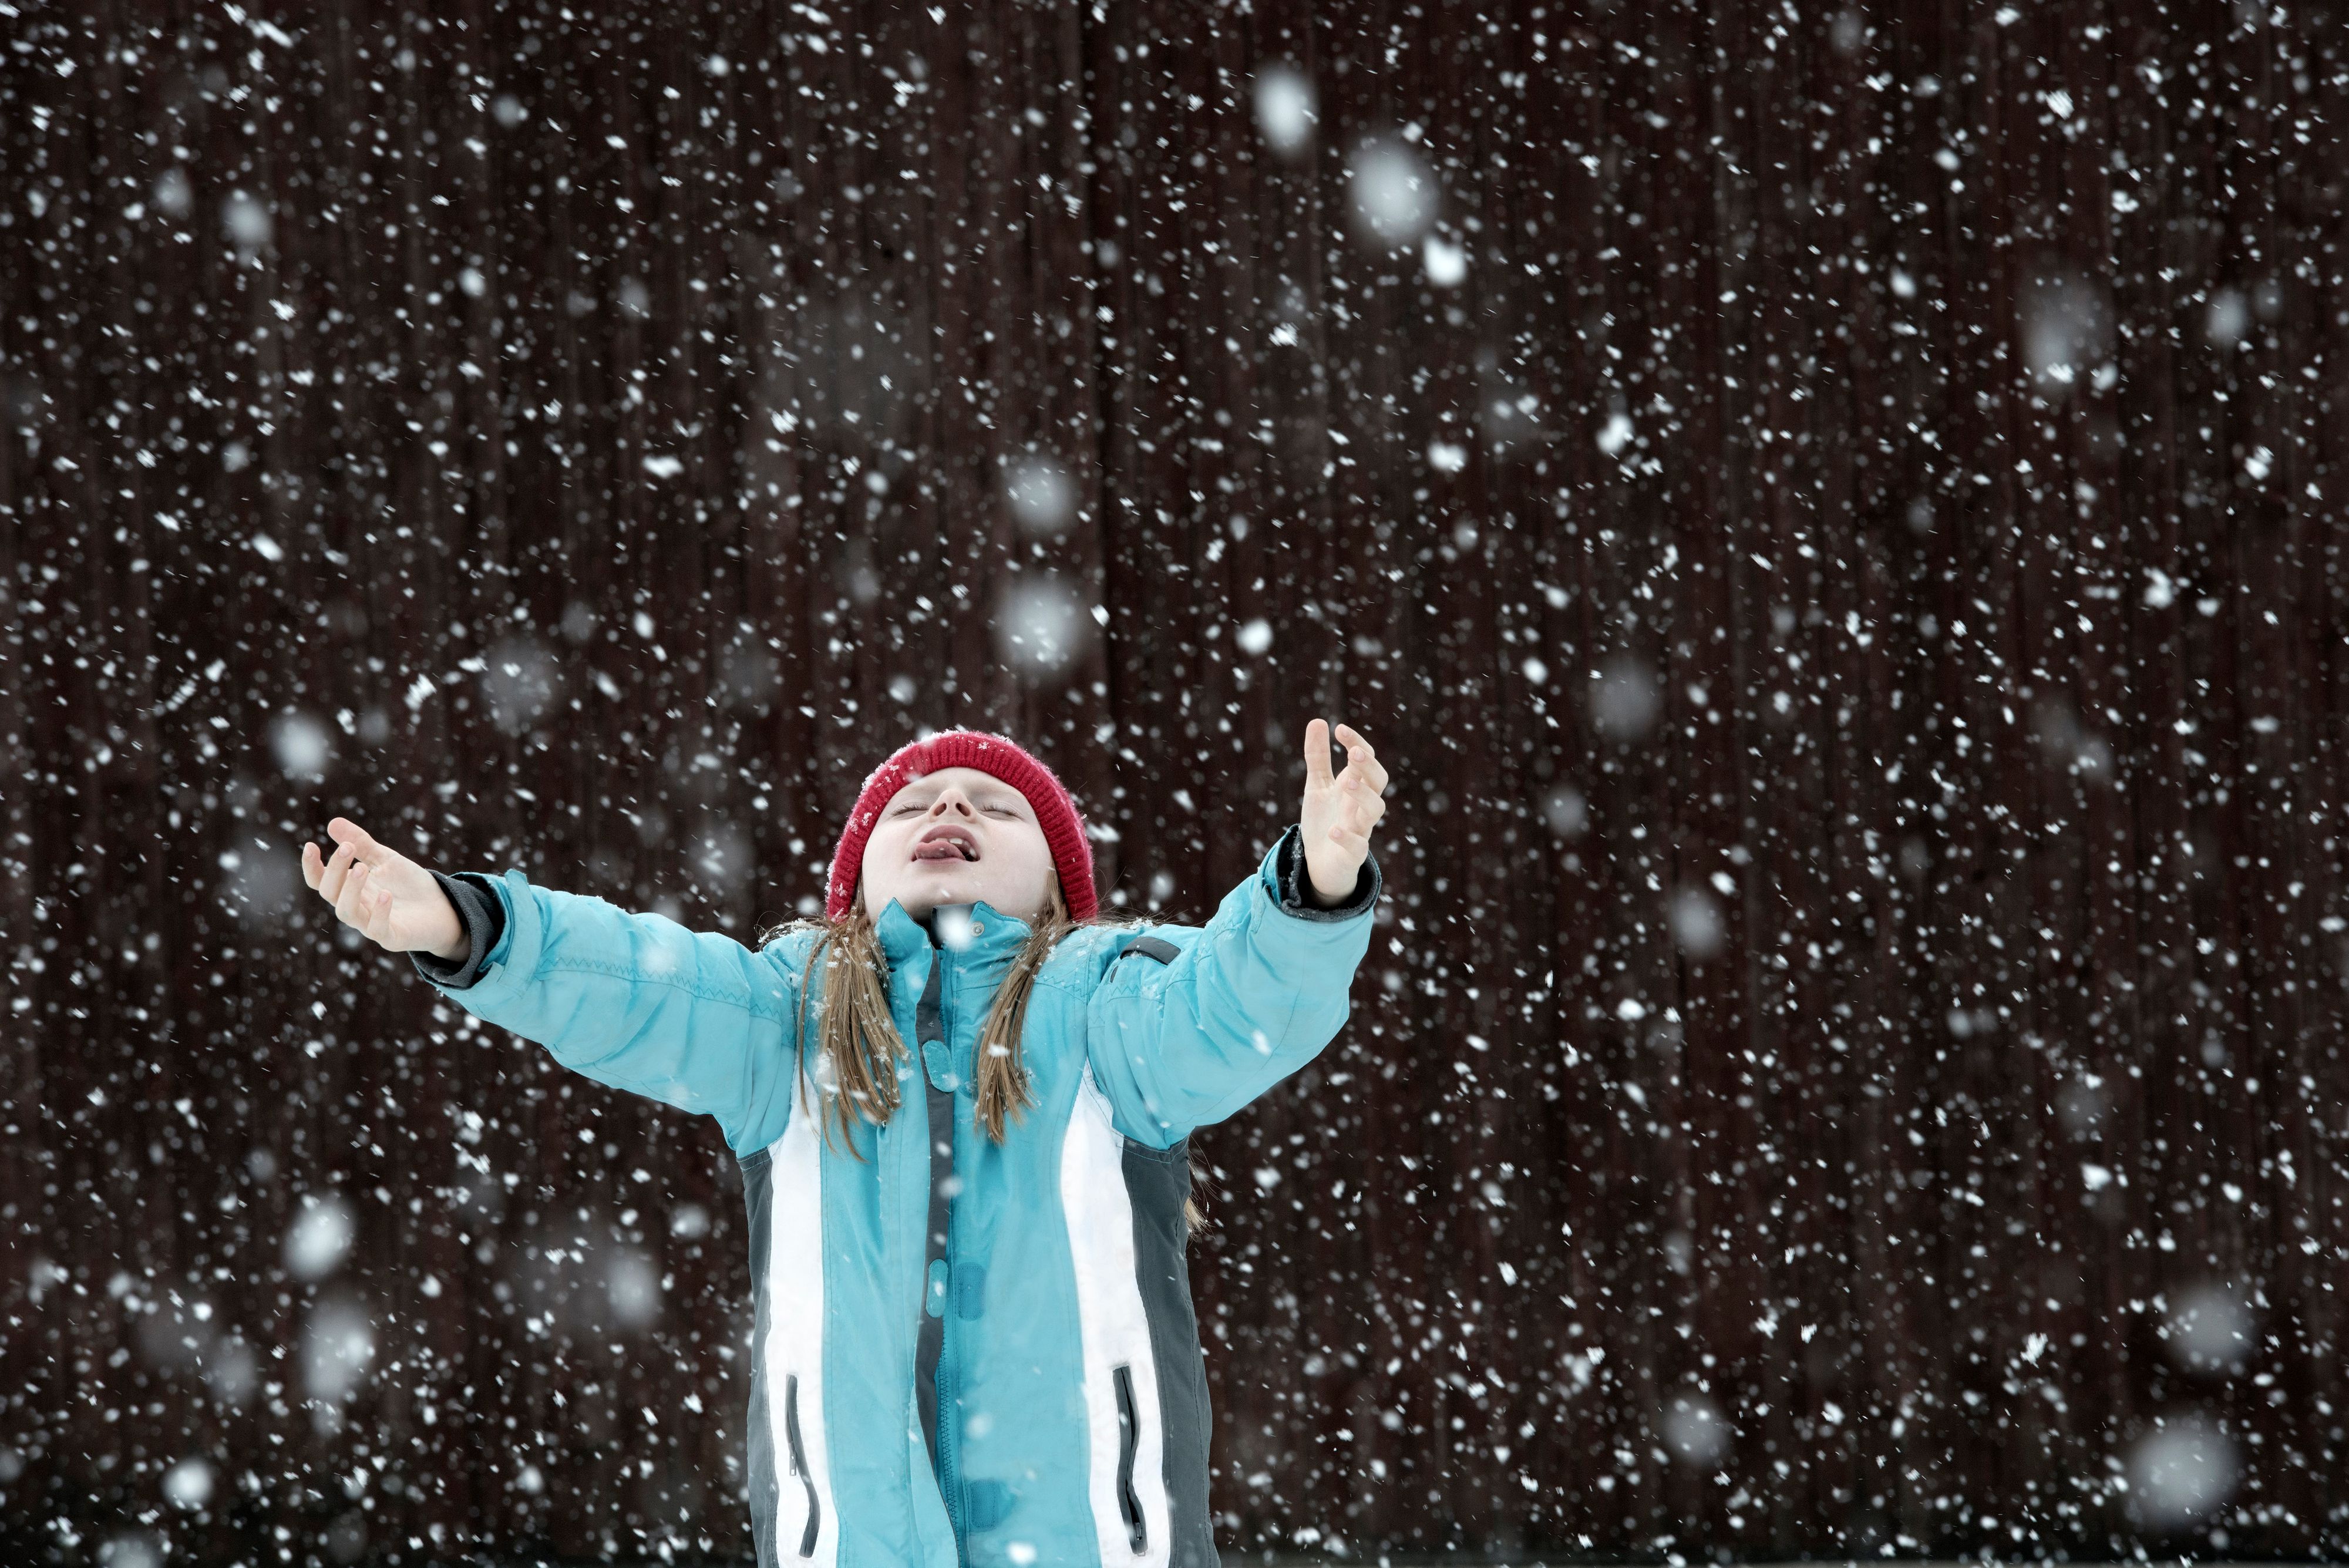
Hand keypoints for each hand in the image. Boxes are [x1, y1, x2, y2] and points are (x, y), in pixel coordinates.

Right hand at [300, 817, 467, 960]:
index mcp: (350, 889)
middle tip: (347, 847)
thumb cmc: (408, 885)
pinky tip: (385, 894)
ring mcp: (371, 924)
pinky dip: (379, 912)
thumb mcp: (384, 859)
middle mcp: (356, 907)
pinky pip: (377, 929)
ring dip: (350, 890)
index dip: (312, 866)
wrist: (442, 907)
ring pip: (347, 912)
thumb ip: (360, 843)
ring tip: (360, 867)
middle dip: (335, 870)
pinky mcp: (392, 937)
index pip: (321, 881)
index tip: (311, 845)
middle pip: (331, 893)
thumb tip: (333, 822)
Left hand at [1297, 719, 1387, 906]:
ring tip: (1347, 783)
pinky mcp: (1353, 854)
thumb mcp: (1317, 785)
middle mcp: (1361, 805)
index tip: (1339, 729)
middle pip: (1378, 781)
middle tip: (1353, 753)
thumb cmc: (1324, 820)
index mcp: (1354, 785)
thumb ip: (1318, 756)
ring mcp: (1360, 829)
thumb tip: (1317, 720)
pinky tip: (1333, 830)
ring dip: (1364, 795)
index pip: (1365, 759)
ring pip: (1375, 810)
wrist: (1321, 864)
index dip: (1356, 742)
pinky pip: (1358, 846)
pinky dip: (1348, 837)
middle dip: (1368, 766)